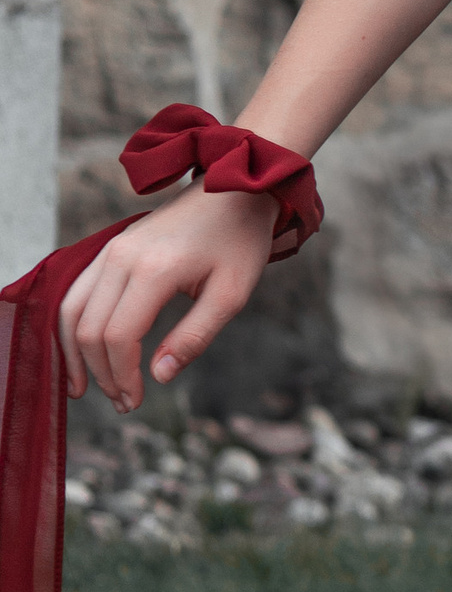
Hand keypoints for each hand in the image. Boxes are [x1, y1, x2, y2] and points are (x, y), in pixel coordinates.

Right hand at [57, 189, 277, 410]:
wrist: (233, 189)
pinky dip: (73, 326)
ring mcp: (110, 250)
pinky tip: (81, 352)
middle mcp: (121, 258)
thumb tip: (159, 376)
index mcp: (154, 270)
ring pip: (71, 309)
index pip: (119, 336)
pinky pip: (76, 292)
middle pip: (88, 328)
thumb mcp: (231, 295)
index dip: (122, 376)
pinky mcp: (109, 249)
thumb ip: (194, 337)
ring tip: (87, 388)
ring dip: (76, 353)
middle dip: (100, 373)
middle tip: (123, 403)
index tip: (136, 401)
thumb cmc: (239, 241)